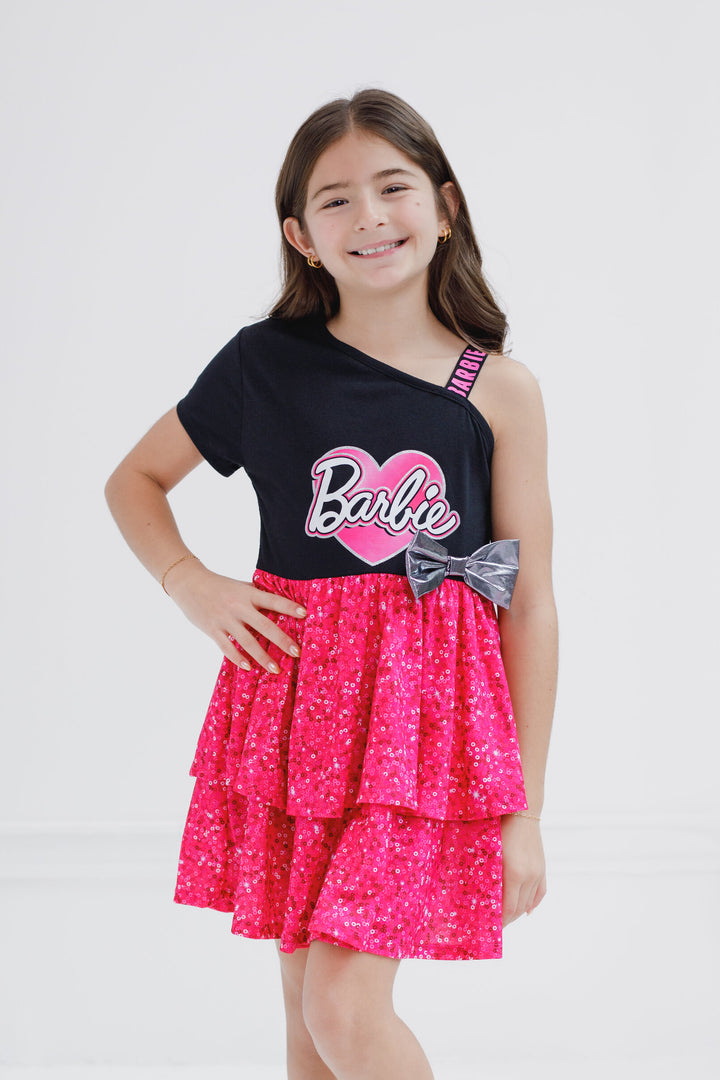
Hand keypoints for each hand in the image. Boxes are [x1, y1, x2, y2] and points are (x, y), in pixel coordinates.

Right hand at [164, 558, 305, 672]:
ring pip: (247, 641)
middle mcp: (239, 606)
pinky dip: (237, 658)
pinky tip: (248, 667)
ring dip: (262, 657)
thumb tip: (278, 605)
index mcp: (248, 593)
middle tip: (297, 652)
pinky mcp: (212, 629)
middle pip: (265, 626)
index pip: (273, 600)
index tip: (305, 614)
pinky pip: (227, 647)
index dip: (289, 607)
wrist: (188, 583)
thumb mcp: (240, 586)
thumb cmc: (218, 585)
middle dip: (282, 640)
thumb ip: (256, 596)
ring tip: (276, 669)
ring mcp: (225, 619)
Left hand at [500, 814, 546, 926]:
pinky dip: (532, 903)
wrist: (521, 809)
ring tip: (505, 917)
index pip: (508, 908)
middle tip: (494, 925)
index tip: (490, 928)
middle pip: (519, 908)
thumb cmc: (499, 826)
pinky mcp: (542, 867)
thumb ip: (489, 874)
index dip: (500, 921)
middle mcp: (529, 875)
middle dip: (507, 919)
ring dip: (517, 912)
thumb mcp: (490, 852)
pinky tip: (526, 910)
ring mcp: (538, 872)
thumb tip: (484, 895)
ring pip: (529, 902)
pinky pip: (540, 892)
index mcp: (514, 873)